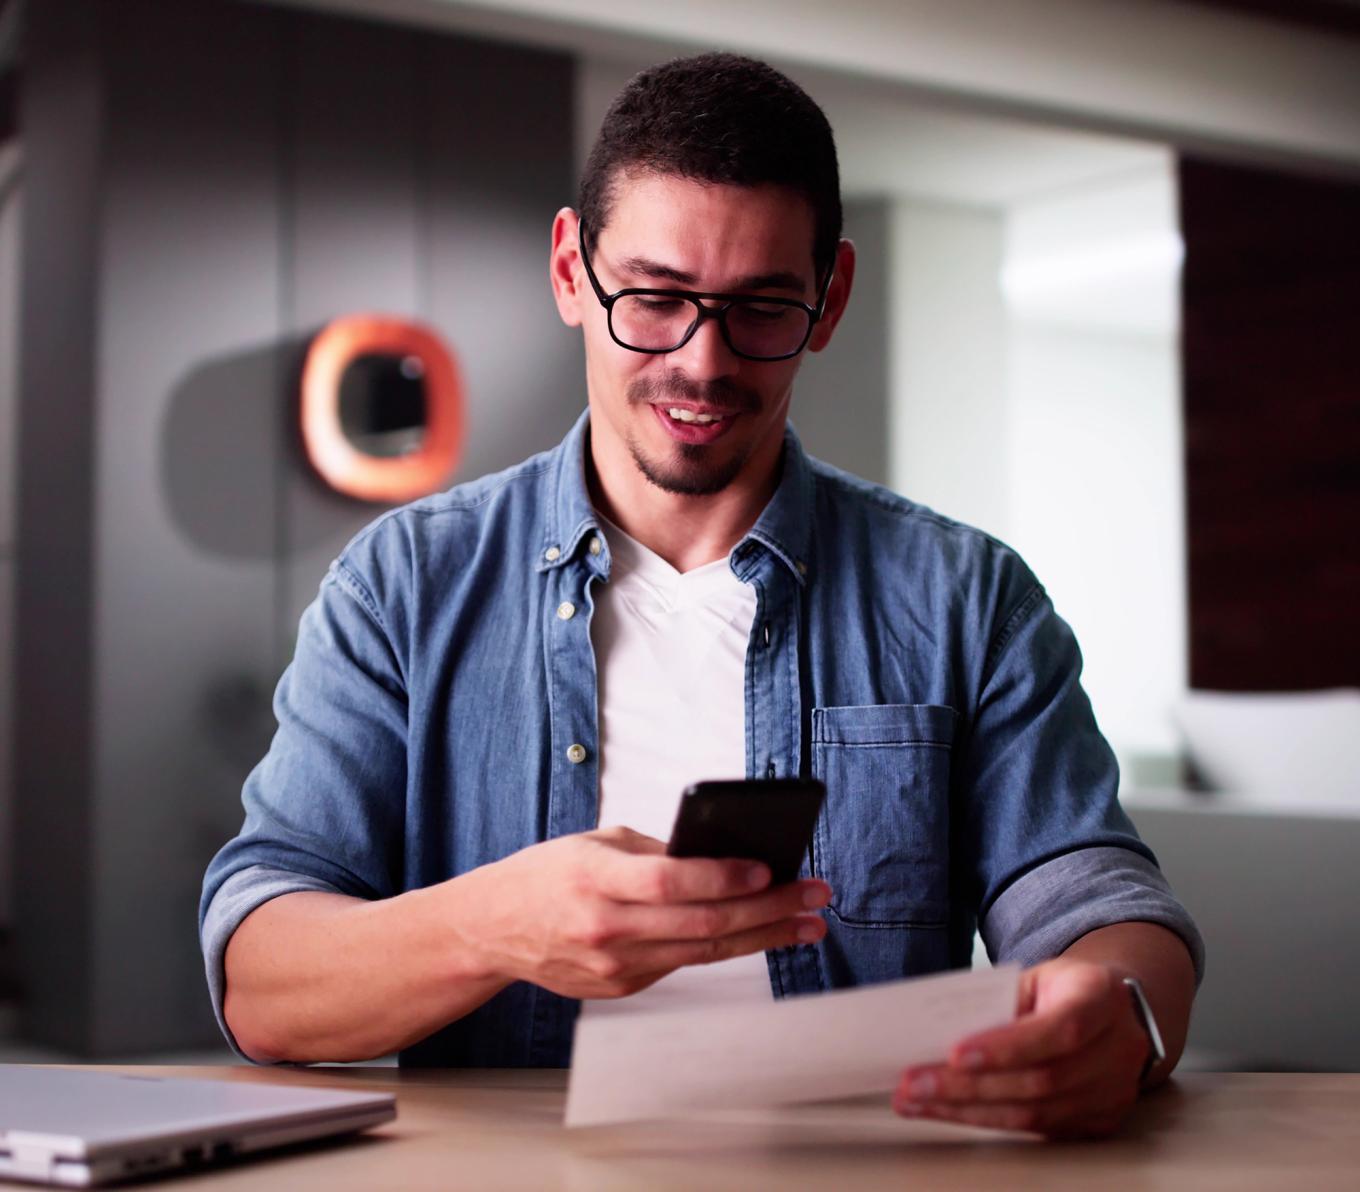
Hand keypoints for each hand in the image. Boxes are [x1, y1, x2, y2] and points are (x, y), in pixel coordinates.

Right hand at [458, 826, 829, 999]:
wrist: (494, 929)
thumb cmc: (546, 875)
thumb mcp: (594, 843)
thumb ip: (653, 851)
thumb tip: (719, 854)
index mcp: (596, 879)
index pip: (672, 882)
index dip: (724, 877)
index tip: (769, 867)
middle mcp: (606, 927)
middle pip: (702, 923)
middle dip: (768, 909)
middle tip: (813, 895)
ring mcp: (614, 965)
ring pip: (704, 952)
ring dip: (763, 936)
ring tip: (806, 923)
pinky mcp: (621, 987)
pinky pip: (682, 964)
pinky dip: (723, 947)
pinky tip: (757, 933)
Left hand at [892, 958, 1150, 1137]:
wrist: (1114, 1010)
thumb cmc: (1062, 988)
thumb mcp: (1036, 976)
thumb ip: (998, 1001)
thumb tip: (938, 1033)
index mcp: (1101, 996)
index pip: (1059, 1029)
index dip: (1007, 1047)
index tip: (954, 1054)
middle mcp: (1117, 1048)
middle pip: (1041, 1080)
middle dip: (969, 1086)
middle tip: (913, 1084)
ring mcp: (1113, 1091)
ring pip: (1036, 1114)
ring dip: (968, 1110)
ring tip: (917, 1100)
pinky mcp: (1099, 1122)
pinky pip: (1037, 1130)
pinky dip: (987, 1121)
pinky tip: (948, 1110)